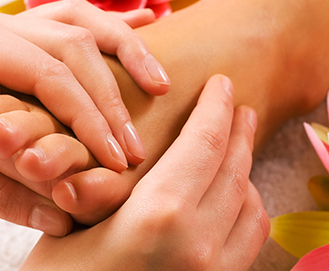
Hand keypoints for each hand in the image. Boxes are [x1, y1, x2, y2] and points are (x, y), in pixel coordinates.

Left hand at [0, 0, 167, 171]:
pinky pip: (64, 26)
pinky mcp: (5, 40)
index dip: (91, 119)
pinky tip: (142, 32)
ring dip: (121, 51)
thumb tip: (62, 217)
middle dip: (111, 97)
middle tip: (135, 148)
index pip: (51, 74)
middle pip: (73, 43)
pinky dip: (105, 32)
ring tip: (158, 82)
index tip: (118, 160)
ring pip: (76, 23)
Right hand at [20, 75, 269, 269]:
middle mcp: (200, 244)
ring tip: (232, 148)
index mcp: (159, 216)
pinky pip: (249, 241)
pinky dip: (246, 209)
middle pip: (235, 168)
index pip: (204, 142)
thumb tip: (150, 152)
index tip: (221, 84)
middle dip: (238, 130)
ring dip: (244, 169)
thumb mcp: (76, 221)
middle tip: (235, 106)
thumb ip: (123, 185)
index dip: (216, 106)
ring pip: (252, 204)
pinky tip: (228, 198)